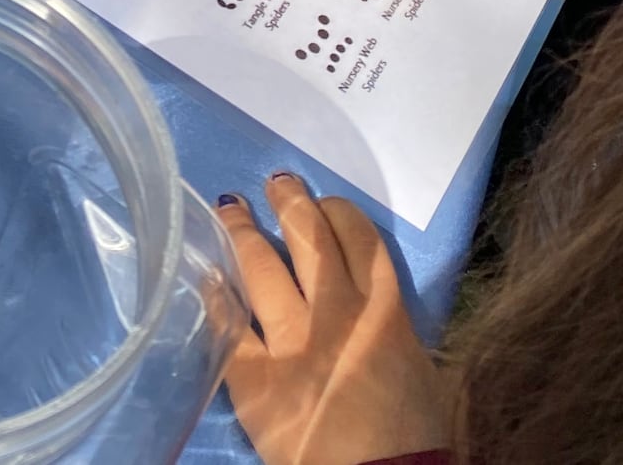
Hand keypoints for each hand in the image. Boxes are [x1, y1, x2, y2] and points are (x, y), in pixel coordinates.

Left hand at [221, 177, 450, 464]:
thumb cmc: (411, 438)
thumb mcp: (417, 368)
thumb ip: (389, 329)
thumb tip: (372, 315)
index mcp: (385, 309)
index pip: (359, 239)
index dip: (338, 213)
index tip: (325, 203)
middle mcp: (337, 310)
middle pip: (310, 239)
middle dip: (291, 205)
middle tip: (276, 183)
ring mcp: (292, 341)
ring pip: (263, 268)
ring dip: (245, 232)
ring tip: (232, 208)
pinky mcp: (255, 377)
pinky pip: (230, 325)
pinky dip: (217, 296)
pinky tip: (205, 274)